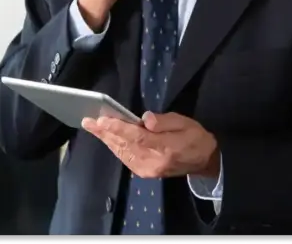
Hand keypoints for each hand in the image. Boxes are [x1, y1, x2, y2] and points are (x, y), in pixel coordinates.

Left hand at [81, 112, 219, 178]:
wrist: (204, 161)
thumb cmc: (195, 137)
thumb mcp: (185, 123)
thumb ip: (164, 121)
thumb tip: (145, 119)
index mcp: (167, 148)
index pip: (138, 138)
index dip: (118, 128)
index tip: (102, 120)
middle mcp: (154, 162)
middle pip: (125, 145)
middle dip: (104, 132)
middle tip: (87, 121)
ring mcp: (148, 170)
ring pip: (122, 152)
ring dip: (106, 139)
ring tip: (92, 127)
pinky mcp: (144, 172)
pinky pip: (125, 158)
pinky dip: (114, 147)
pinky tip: (106, 137)